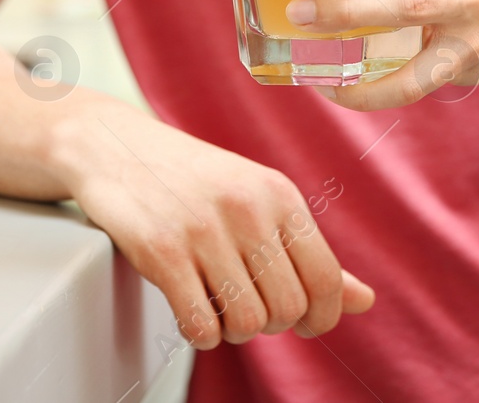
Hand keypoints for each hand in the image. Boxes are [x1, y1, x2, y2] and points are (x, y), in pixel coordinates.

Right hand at [55, 105, 374, 348]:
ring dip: (231, 330)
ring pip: (246, 324)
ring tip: (214, 303)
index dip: (320, 317)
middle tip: (244, 305)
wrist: (113, 145)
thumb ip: (309, 252)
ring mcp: (202, 229)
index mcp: (278, 194)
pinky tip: (190, 310)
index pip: (325, 280)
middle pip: (286, 310)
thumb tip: (365, 301)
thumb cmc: (192, 179)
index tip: (301, 323)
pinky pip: (201, 326)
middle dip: (269, 323)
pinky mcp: (160, 250)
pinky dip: (200, 334)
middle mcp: (247, 209)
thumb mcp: (258, 201)